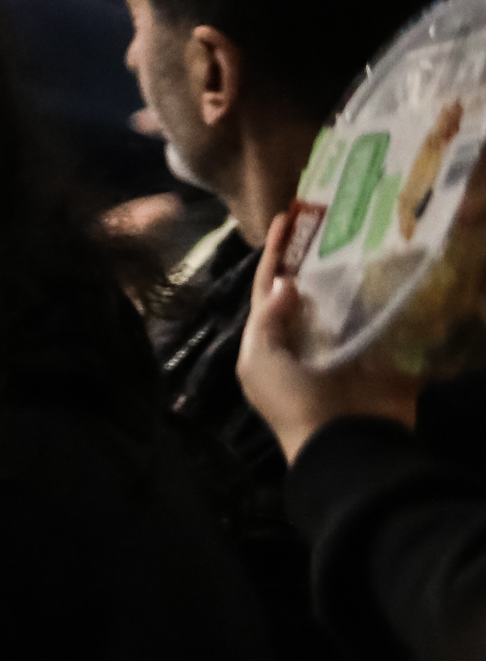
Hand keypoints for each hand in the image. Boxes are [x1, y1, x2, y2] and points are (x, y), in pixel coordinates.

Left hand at [238, 205, 422, 462]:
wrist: (346, 442)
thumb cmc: (294, 401)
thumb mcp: (261, 361)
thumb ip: (266, 321)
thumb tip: (283, 283)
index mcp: (270, 343)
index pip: (268, 290)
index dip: (274, 255)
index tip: (284, 218)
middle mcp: (306, 342)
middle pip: (310, 292)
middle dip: (317, 260)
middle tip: (335, 222)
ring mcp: (345, 349)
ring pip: (347, 303)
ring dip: (355, 276)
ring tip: (369, 237)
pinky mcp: (381, 358)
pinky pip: (385, 322)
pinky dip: (390, 301)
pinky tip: (398, 270)